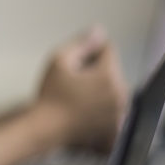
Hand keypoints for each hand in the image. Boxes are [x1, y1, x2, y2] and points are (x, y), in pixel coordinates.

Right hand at [36, 25, 128, 151]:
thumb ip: (81, 43)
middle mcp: (120, 95)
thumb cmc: (49, 96)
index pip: (108, 50)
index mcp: (109, 75)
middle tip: (72, 86)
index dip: (89, 53)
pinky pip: (113, 116)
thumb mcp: (58, 60)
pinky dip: (102, 116)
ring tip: (77, 102)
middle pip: (113, 73)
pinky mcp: (114, 133)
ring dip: (101, 94)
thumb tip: (99, 31)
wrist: (43, 130)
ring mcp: (119, 116)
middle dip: (96, 75)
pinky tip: (84, 116)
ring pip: (114, 94)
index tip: (74, 66)